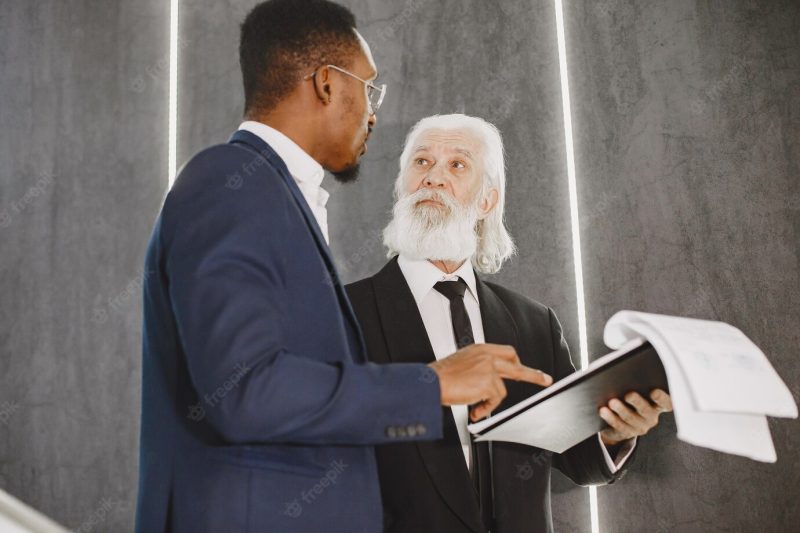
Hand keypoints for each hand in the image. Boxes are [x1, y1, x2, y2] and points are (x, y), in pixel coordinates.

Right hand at [428, 343, 552, 421]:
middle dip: (532, 374)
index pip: (506, 352)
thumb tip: (488, 383)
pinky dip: (485, 408)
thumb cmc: (441, 377)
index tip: (524, 367)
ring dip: (489, 402)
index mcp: (480, 349)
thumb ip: (478, 367)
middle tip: (545, 380)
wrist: (431, 383)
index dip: (516, 362)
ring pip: (502, 389)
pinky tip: (475, 409)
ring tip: (476, 407)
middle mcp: (486, 355)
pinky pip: (494, 401)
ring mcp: (489, 368)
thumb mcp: (461, 364)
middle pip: (515, 364)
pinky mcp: (489, 381)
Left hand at [599, 389, 672, 445]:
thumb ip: (635, 383)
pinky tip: (603, 410)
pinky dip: (610, 418)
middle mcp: (651, 417)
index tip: (654, 391)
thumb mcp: (635, 389)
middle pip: (646, 410)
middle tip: (628, 394)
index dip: (662, 398)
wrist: (619, 418)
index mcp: (657, 404)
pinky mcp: (627, 433)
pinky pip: (619, 426)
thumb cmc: (628, 395)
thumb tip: (624, 371)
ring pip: (630, 418)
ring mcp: (640, 427)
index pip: (666, 403)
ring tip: (612, 402)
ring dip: (621, 409)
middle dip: (637, 402)